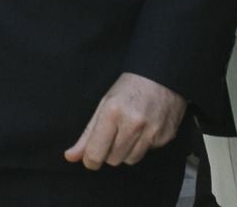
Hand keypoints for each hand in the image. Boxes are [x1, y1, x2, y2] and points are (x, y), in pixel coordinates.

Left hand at [64, 72, 185, 168]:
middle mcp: (133, 124)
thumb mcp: (103, 105)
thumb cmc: (129, 89)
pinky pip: (148, 152)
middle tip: (113, 134)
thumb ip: (87, 134)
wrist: (162, 76)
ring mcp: (152, 131)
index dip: (90, 160)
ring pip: (130, 160)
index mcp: (112, 112)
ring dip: (126, 151)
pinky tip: (145, 128)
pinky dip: (143, 145)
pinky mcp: (166, 137)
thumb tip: (71, 156)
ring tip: (129, 130)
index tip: (90, 159)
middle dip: (109, 152)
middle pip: (113, 159)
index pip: (96, 152)